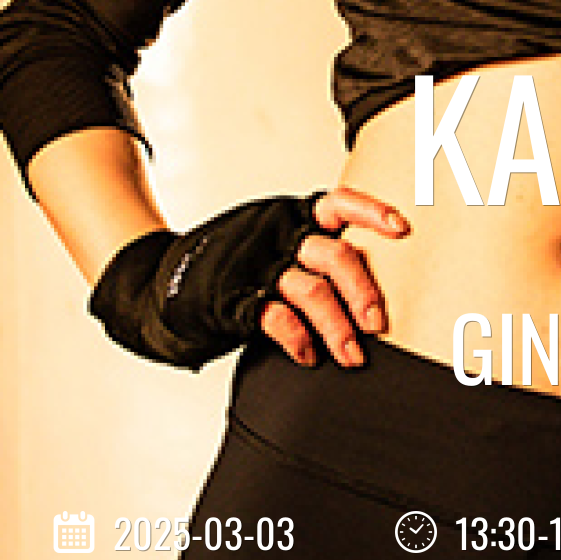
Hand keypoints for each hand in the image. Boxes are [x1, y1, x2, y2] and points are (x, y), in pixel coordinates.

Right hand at [89, 189, 409, 371]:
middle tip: (378, 323)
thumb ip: (313, 253)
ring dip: (337, 327)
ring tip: (352, 357)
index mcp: (293, 216)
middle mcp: (279, 237)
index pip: (339, 202)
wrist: (158, 285)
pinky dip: (298, 340)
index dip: (372, 212)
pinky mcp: (234, 299)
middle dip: (363, 291)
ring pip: (311, 290)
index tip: (402, 228)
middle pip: (335, 255)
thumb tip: (371, 285)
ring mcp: (257, 268)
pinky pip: (275, 318)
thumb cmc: (236, 266)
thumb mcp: (274, 243)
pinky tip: (308, 356)